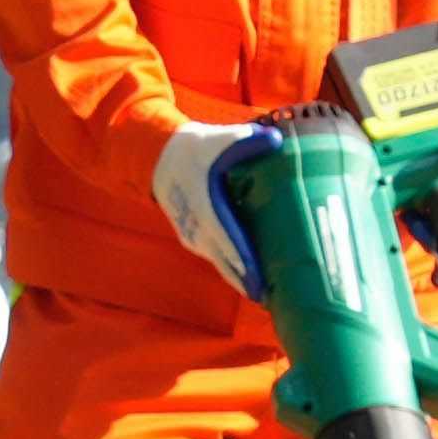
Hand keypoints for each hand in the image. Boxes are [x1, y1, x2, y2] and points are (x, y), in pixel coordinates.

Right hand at [151, 118, 283, 296]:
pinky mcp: (193, 238)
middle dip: (245, 280)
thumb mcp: (221, 140)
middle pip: (224, 260)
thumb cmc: (196, 149)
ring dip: (238, 279)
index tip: (260, 280)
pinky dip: (230, 269)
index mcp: (205, 204)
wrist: (161, 158)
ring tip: (262, 294)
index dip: (244, 261)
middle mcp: (197, 225)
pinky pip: (215, 257)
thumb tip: (276, 140)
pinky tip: (246, 279)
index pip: (227, 238)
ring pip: (219, 262)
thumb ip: (248, 142)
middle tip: (268, 299)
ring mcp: (192, 234)